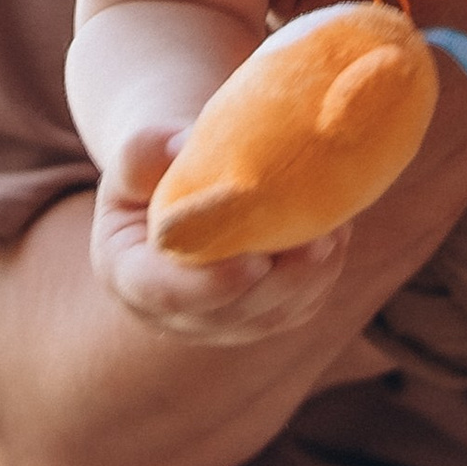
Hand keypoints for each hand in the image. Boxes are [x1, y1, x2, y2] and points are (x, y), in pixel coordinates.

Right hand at [87, 126, 356, 344]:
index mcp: (130, 275)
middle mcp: (173, 313)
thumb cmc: (154, 167)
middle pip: (231, 313)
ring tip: (336, 230)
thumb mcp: (136, 154)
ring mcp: (219, 321)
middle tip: (319, 240)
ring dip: (310, 278)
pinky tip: (337, 234)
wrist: (180, 188)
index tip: (254, 262)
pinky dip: (322, 277)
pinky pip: (297, 308)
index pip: (166, 293)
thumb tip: (184, 144)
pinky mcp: (260, 315)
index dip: (210, 284)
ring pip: (272, 315)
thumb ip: (146, 150)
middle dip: (281, 282)